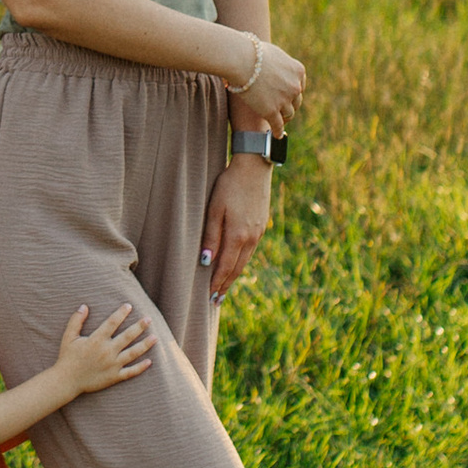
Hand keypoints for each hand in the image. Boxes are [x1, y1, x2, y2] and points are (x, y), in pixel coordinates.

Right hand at [52, 301, 153, 397]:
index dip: (121, 313)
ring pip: (133, 353)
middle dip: (139, 327)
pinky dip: (140, 367)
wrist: (67, 381)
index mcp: (96, 340)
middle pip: (127, 336)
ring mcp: (112, 365)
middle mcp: (107, 351)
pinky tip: (149, 362)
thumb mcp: (68, 337)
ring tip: (155, 337)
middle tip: (148, 319)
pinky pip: (130, 372)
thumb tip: (84, 306)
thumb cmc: (67, 357)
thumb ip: (76, 321)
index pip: (112, 323)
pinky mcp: (114, 377)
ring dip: (145, 345)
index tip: (129, 306)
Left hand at [201, 157, 272, 303]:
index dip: (216, 283)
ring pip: (245, 261)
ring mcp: (258, 232)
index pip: (225, 267)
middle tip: (216, 300)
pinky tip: (235, 263)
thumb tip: (205, 261)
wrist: (254, 167)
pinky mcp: (262, 226)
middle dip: (225, 285)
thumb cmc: (229, 185)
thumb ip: (211, 236)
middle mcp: (251, 238)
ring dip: (234, 275)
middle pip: (237, 269)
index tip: (209, 297)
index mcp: (238, 236)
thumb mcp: (215, 208)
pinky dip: (241, 261)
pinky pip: (250, 250)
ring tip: (224, 287)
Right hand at [226, 34, 307, 126]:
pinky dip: (278, 131)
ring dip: (284, 118)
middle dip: (290, 105)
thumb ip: (280, 64)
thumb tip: (275, 67)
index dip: (292, 92)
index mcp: (298, 71)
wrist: (241, 60)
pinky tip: (276, 134)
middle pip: (296, 102)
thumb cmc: (252, 52)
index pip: (299, 86)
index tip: (288, 97)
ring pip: (288, 114)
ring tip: (280, 122)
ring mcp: (284, 100)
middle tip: (283, 110)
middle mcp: (295, 87)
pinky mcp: (271, 112)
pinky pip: (278, 125)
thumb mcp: (274, 53)